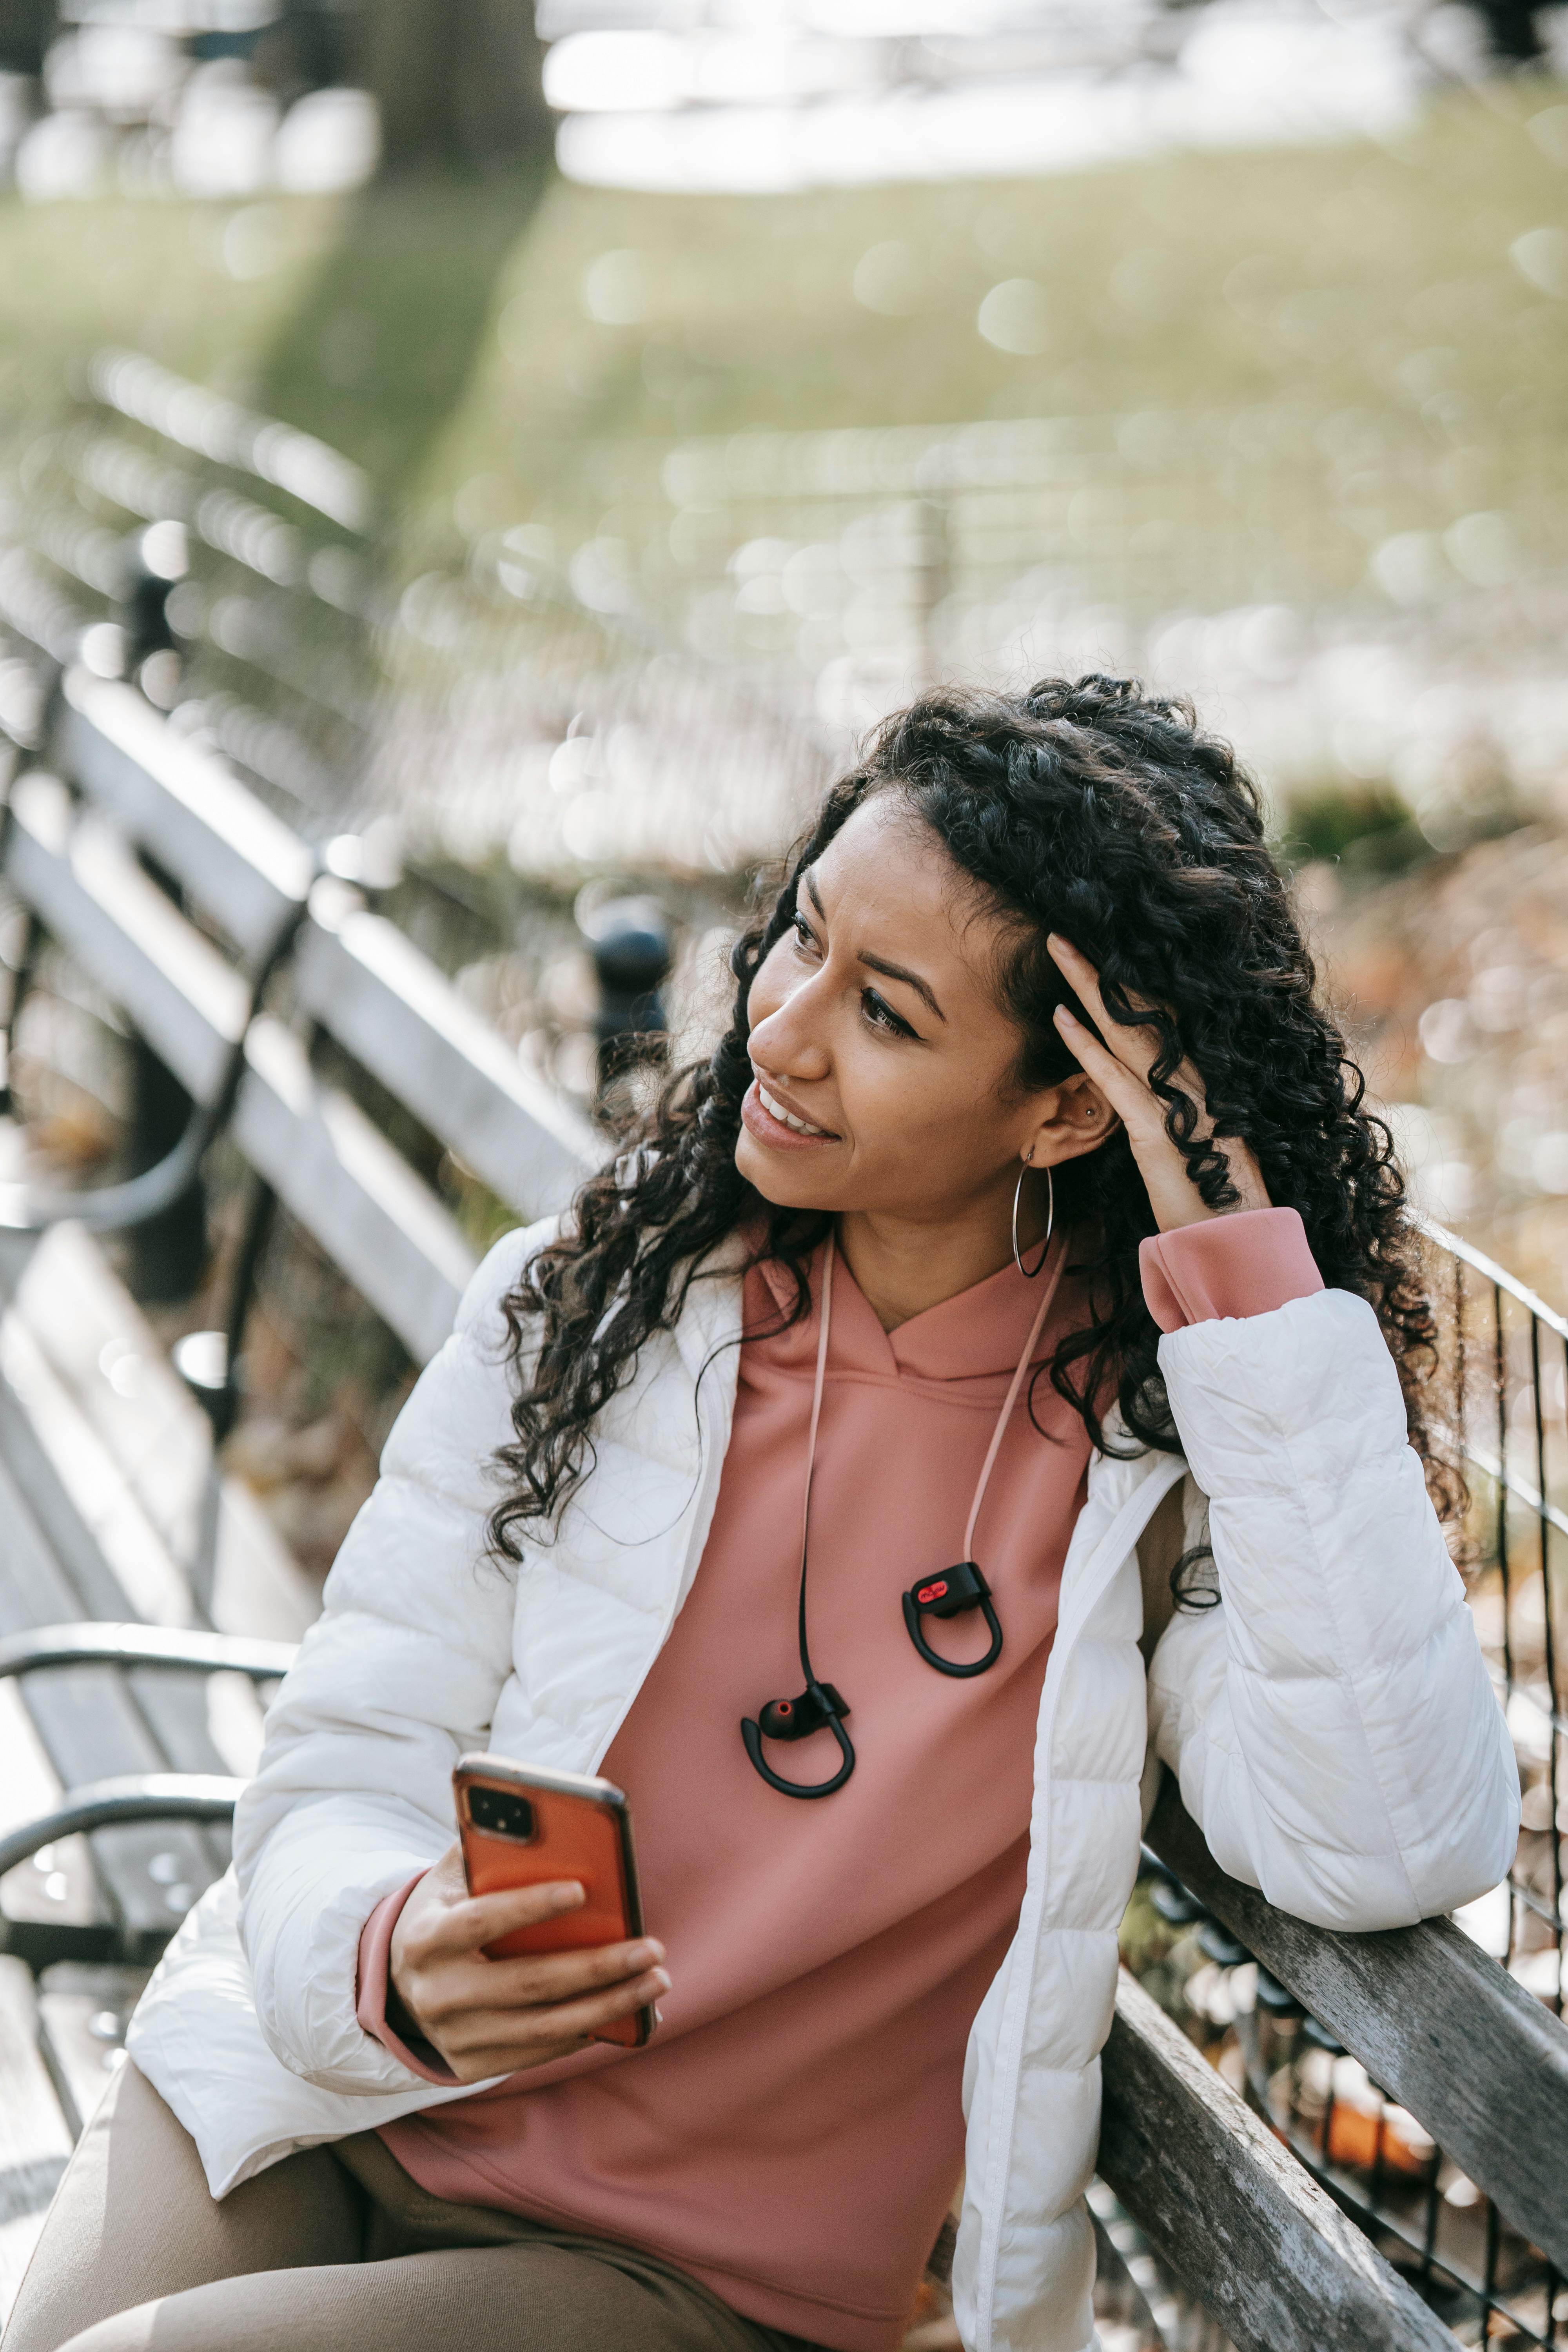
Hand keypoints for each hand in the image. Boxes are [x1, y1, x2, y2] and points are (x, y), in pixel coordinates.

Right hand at [387, 1844, 668, 2083]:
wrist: (399, 1981)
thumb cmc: (446, 1911)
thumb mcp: (452, 1877)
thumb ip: (489, 1849)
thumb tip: (544, 1821)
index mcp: (427, 1939)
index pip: (479, 1921)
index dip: (528, 1905)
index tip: (582, 1889)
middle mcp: (437, 1994)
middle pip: (529, 1983)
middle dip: (597, 1966)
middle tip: (652, 1948)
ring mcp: (455, 2037)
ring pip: (545, 2027)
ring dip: (609, 2006)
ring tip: (656, 1980)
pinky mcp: (472, 2065)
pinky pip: (541, 2051)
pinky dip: (588, 2031)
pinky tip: (627, 2009)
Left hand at [1046, 935, 1270, 1233]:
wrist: (1234, 1245)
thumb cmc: (1212, 1201)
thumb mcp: (1191, 1145)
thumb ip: (1174, 1112)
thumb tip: (1149, 1095)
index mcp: (1201, 1080)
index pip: (1161, 1018)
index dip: (1129, 982)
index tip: (1099, 947)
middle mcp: (1192, 1080)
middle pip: (1141, 1011)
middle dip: (1103, 968)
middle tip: (1065, 929)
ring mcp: (1176, 1103)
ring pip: (1126, 1031)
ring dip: (1089, 987)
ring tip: (1057, 948)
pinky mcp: (1156, 1132)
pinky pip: (1117, 1080)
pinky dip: (1087, 1047)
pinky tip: (1060, 1015)